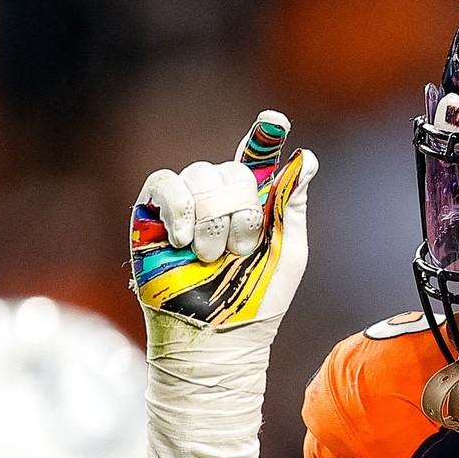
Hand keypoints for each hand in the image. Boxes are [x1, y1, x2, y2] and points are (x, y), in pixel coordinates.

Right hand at [130, 110, 319, 340]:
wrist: (216, 335)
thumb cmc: (257, 301)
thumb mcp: (287, 251)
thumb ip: (291, 204)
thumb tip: (305, 159)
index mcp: (253, 204)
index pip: (258, 159)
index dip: (266, 136)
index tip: (275, 122)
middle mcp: (218, 198)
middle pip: (233, 170)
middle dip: (242, 213)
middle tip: (240, 251)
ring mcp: (185, 205)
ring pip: (200, 175)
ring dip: (212, 220)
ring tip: (211, 257)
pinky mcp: (153, 215)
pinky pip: (165, 183)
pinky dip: (179, 208)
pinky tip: (183, 240)